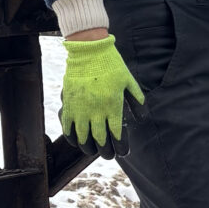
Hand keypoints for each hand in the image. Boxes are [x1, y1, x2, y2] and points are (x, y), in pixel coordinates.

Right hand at [61, 33, 144, 156]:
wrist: (89, 52)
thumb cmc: (112, 65)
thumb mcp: (129, 81)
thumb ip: (136, 100)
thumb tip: (141, 118)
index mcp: (113, 105)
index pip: (117, 134)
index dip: (120, 146)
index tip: (123, 152)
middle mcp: (96, 110)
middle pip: (100, 139)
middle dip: (106, 150)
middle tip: (109, 156)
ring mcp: (80, 108)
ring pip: (83, 136)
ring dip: (88, 147)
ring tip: (93, 151)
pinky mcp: (68, 104)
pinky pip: (67, 126)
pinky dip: (71, 136)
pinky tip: (76, 141)